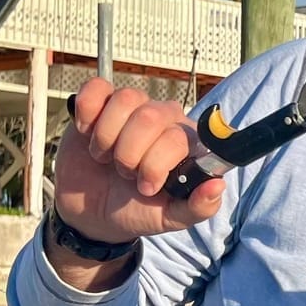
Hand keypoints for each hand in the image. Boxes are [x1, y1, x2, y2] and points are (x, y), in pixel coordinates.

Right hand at [54, 78, 222, 244]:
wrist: (92, 212)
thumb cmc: (137, 210)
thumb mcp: (170, 218)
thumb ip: (199, 207)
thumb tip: (218, 185)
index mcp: (188, 143)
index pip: (175, 139)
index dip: (154, 165)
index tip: (145, 187)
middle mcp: (166, 119)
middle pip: (149, 117)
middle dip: (128, 155)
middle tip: (124, 173)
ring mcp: (134, 108)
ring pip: (125, 100)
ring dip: (106, 138)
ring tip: (106, 157)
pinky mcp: (102, 102)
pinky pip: (96, 88)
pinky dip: (87, 113)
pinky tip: (87, 133)